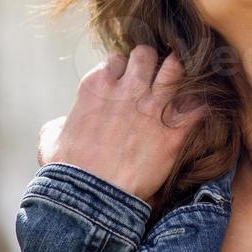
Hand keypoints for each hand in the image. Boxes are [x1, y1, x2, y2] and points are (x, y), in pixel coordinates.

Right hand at [38, 45, 205, 202]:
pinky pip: (198, 106)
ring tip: (182, 81)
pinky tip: (201, 109)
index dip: (123, 69)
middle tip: (155, 74)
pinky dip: (201, 105)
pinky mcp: (174, 131)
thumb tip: (61, 124)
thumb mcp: (51, 140)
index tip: (126, 81)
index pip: (116, 60)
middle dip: (152, 61)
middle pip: (147, 55)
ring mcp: (153, 107)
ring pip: (175, 69)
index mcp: (97, 87)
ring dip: (179, 73)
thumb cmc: (67, 171)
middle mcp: (127, 90)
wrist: (91, 196)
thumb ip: (58, 124)